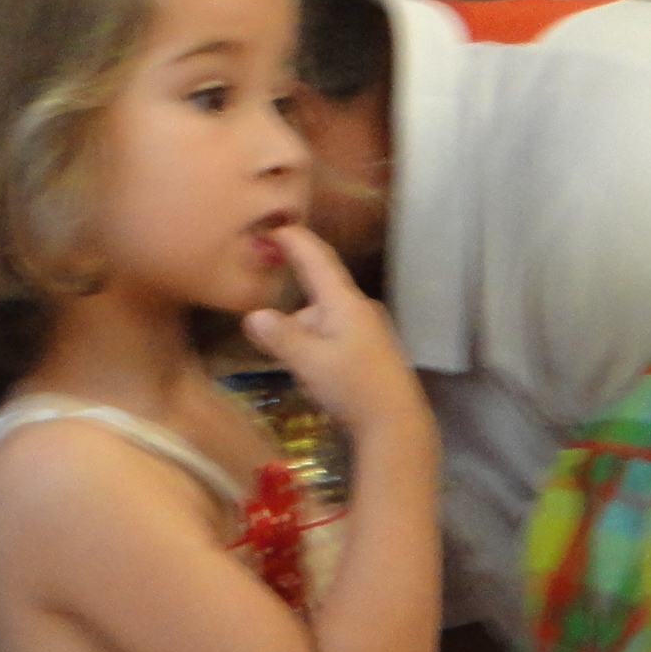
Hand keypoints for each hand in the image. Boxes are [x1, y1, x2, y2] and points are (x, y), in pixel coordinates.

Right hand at [242, 225, 432, 445]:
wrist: (396, 424)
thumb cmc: (353, 387)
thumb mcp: (308, 362)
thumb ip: (280, 337)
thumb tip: (253, 316)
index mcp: (344, 303)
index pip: (317, 259)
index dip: (296, 241)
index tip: (276, 227)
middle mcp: (359, 310)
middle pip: (316, 298)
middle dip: (291, 316)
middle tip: (268, 335)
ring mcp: (368, 332)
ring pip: (324, 324)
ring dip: (303, 339)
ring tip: (294, 370)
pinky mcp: (371, 353)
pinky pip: (334, 340)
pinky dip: (317, 351)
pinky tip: (315, 378)